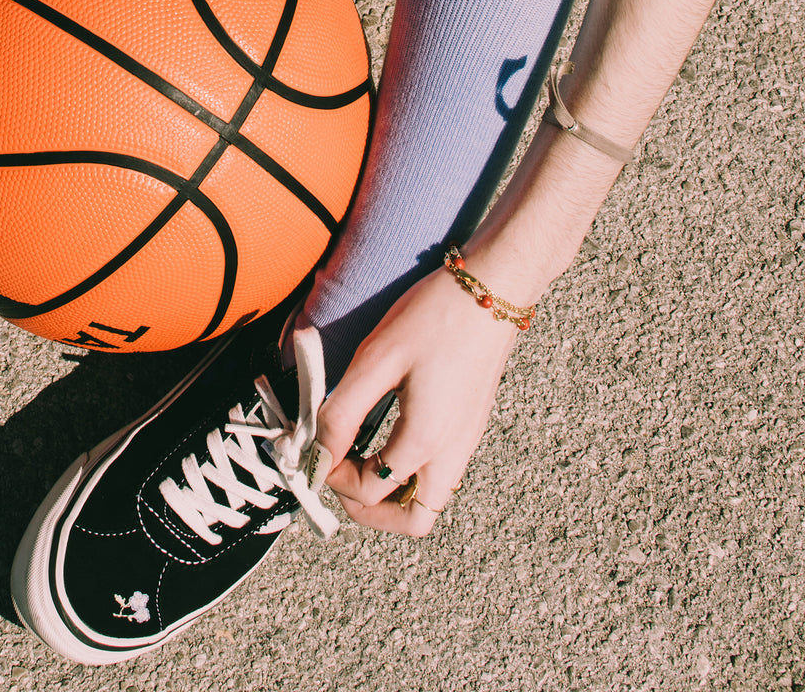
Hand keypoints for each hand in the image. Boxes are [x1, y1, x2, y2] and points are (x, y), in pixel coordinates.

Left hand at [314, 264, 522, 534]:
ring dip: (390, 493)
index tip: (313, 447)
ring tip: (357, 458)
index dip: (332, 477)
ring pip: (429, 499)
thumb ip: (344, 411)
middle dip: (368, 506)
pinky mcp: (470, 425)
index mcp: (425, 440)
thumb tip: (319, 450)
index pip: (371, 492)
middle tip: (338, 471)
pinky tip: (385, 437)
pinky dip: (408, 472)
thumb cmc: (434, 317)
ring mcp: (466, 441)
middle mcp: (452, 452)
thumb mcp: (377, 360)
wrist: (493, 288)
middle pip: (413, 519)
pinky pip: (439, 472)